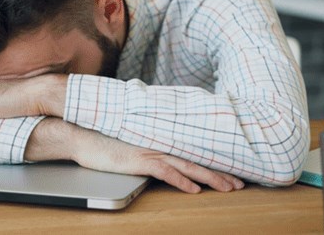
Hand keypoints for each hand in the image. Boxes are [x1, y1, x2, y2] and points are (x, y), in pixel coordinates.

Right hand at [26, 119, 244, 193]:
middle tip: (241, 183)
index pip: (192, 152)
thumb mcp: (131, 143)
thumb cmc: (103, 139)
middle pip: (197, 159)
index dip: (213, 163)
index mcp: (159, 140)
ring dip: (210, 177)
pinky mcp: (139, 160)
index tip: (232, 172)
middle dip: (221, 172)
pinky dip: (181, 180)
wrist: (82, 134)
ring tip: (229, 187)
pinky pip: (165, 171)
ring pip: (188, 165)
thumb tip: (159, 155)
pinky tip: (194, 189)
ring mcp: (150, 151)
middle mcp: (159, 144)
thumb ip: (147, 146)